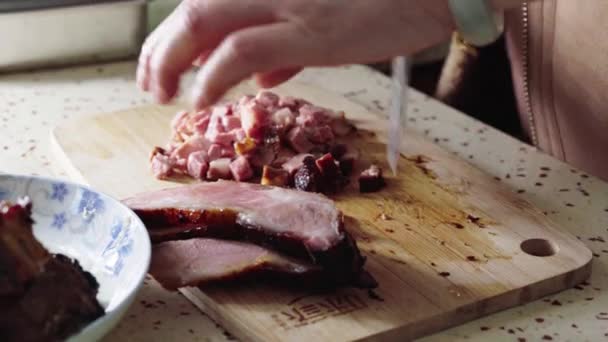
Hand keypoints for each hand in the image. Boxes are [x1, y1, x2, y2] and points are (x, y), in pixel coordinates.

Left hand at [136, 0, 454, 109]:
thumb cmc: (387, 3)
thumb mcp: (326, 22)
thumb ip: (287, 47)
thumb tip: (261, 77)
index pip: (208, 3)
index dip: (173, 34)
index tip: (163, 64)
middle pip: (191, 8)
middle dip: (158, 48)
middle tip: (149, 82)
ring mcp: (288, 1)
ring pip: (202, 23)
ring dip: (169, 61)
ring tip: (160, 93)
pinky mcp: (309, 30)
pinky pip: (240, 52)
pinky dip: (211, 77)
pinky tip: (199, 100)